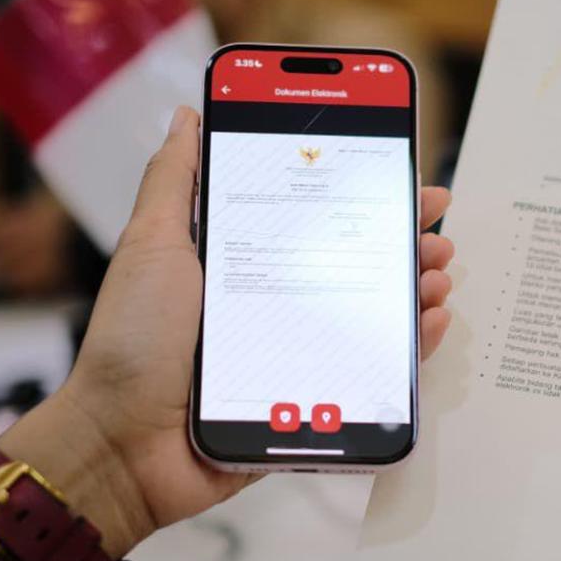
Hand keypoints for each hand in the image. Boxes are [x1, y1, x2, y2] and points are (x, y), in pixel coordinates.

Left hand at [1, 106, 455, 557]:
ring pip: (375, 312)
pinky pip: (376, 369)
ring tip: (437, 272)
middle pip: (358, 261)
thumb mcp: (151, 246)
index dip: (363, 193)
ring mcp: (302, 351)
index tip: (403, 174)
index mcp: (248, 261)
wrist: (122, 445)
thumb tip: (188, 115)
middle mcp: (280, 301)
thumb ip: (173, 182)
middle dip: (404, 239)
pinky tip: (430, 321)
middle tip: (436, 228)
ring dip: (415, 286)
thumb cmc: (133, 341)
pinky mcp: (316, 399)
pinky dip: (412, 345)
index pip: (318, 217)